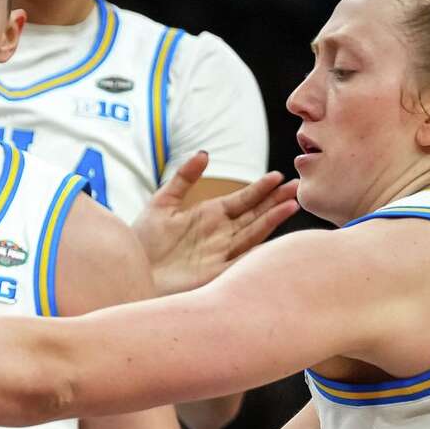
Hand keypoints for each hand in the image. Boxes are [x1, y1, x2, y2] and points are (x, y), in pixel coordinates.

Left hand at [137, 152, 299, 296]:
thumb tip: (204, 154)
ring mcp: (220, 254)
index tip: (278, 175)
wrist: (132, 270)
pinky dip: (257, 254)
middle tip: (297, 186)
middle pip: (254, 214)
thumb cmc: (144, 240)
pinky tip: (273, 243)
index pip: (243, 199)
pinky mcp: (214, 274)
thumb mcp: (162, 203)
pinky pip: (240, 262)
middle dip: (275, 200)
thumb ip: (183, 178)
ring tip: (291, 205)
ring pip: (253, 234)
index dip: (260, 188)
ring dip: (271, 220)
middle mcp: (221, 234)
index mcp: (211, 215)